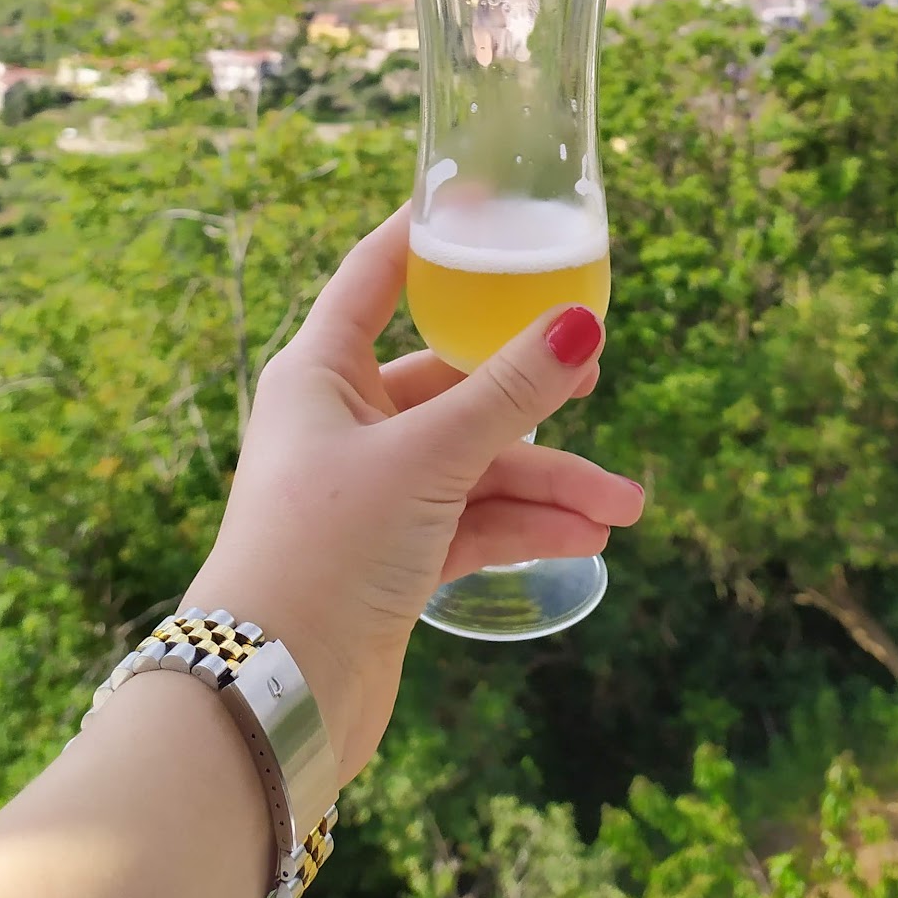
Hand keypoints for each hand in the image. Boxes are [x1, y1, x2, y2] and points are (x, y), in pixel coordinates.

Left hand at [183, 205, 642, 784]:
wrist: (274, 693)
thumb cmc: (327, 547)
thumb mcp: (430, 457)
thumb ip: (510, 390)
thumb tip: (581, 322)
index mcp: (322, 371)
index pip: (377, 275)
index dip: (428, 236)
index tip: (486, 204)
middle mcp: (343, 421)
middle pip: (451, 379)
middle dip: (529, 388)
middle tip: (594, 371)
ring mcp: (370, 490)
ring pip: (475, 460)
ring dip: (548, 480)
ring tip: (623, 507)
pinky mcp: (393, 555)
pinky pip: (473, 520)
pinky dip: (525, 526)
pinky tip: (585, 537)